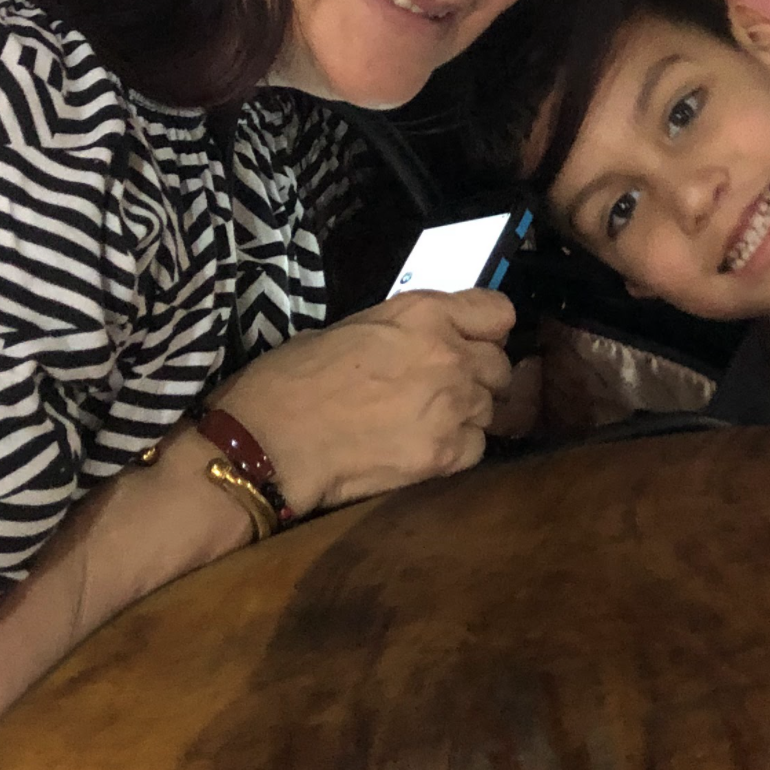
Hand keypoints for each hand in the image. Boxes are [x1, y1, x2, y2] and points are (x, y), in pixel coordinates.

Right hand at [224, 286, 514, 513]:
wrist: (269, 442)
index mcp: (424, 313)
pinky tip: (423, 448)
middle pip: (499, 365)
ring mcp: (452, 408)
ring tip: (428, 421)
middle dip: (478, 375)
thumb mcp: (351, 328)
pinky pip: (477, 448)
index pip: (499, 313)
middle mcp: (450, 355)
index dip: (485, 329)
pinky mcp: (446, 456)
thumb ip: (405, 331)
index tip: (471, 340)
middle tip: (442, 388)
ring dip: (468, 413)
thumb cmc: (293, 378)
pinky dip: (458, 449)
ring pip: (491, 409)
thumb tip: (424, 341)